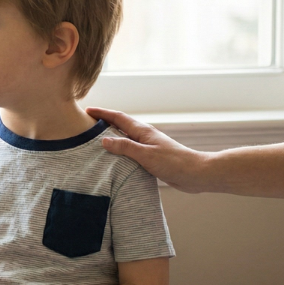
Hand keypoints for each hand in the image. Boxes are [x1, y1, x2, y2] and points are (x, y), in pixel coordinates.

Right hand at [86, 107, 209, 193]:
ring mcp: (149, 146)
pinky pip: (131, 150)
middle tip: (87, 123)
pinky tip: (116, 157)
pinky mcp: (152, 157)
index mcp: (143, 131)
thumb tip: (104, 140)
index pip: (118, 117)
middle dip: (104, 121)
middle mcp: (145, 136)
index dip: (102, 113)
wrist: (196, 174)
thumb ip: (125, 147)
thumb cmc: (174, 163)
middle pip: (121, 125)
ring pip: (126, 137)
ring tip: (97, 139)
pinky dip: (120, 149)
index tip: (87, 110)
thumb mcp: (146, 155)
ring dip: (112, 135)